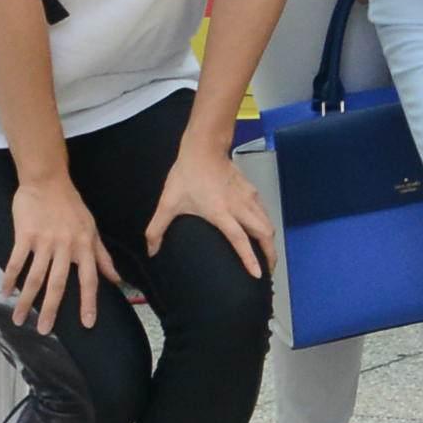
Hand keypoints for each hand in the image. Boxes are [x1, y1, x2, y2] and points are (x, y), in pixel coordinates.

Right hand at [3, 169, 112, 332]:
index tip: (87, 324)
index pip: (90, 279)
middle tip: (44, 331)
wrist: (48, 180)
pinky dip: (10, 279)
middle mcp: (66, 246)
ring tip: (19, 319)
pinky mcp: (25, 235)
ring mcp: (45, 241)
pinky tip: (6, 293)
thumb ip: (102, 256)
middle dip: (51, 310)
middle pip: (58, 284)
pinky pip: (16, 261)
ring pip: (35, 277)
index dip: (89, 302)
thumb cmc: (72, 206)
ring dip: (26, 300)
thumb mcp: (92, 229)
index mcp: (85, 246)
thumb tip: (117, 279)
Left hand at [154, 142, 281, 280]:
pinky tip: (262, 232)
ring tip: (268, 256)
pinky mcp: (252, 191)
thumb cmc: (186, 176)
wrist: (204, 148)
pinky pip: (264, 213)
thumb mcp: (168, 203)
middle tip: (268, 271)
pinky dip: (267, 226)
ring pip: (267, 223)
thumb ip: (156, 229)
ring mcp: (249, 198)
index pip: (240, 240)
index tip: (259, 275)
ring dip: (270, 241)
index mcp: (221, 213)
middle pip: (264, 233)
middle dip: (270, 254)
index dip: (250, 258)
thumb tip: (151, 251)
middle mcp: (240, 207)